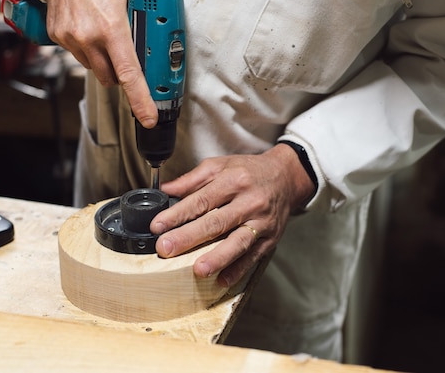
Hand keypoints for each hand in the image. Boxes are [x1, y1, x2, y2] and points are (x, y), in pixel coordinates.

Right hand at [45, 0, 156, 127]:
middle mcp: (88, 36)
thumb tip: (159, 40)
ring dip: (104, 62)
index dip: (140, 99)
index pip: (129, 74)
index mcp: (111, 28)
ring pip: (94, 69)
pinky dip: (87, 51)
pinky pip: (77, 56)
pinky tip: (89, 30)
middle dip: (121, 75)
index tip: (148, 117)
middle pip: (111, 78)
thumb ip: (144, 20)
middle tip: (127, 60)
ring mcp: (70, 37)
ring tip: (106, 37)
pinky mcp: (57, 36)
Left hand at [151, 143, 315, 286]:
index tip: (157, 226)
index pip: (201, 199)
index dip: (178, 214)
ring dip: (218, 257)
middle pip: (216, 222)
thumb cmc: (249, 171)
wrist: (287, 177)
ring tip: (198, 269)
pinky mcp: (270, 238)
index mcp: (233, 180)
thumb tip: (165, 190)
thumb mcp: (221, 165)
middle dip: (189, 237)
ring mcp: (261, 222)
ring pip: (238, 242)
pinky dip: (238, 270)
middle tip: (166, 248)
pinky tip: (222, 280)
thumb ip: (192, 178)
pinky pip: (253, 256)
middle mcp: (249, 201)